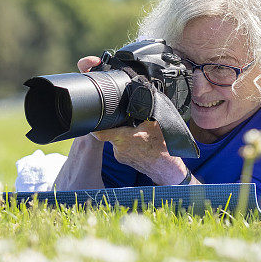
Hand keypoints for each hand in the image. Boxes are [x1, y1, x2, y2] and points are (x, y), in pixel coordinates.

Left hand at [75, 55, 188, 185]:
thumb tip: (144, 92)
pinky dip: (127, 142)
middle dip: (115, 125)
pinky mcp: (124, 160)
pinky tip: (138, 140)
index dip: (95, 125)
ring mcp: (121, 156)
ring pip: (116, 139)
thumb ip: (146, 109)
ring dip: (122, 134)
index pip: (100, 133)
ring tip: (134, 130)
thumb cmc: (162, 147)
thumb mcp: (155, 123)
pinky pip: (121, 147)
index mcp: (124, 138)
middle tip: (124, 119)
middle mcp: (119, 149)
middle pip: (109, 132)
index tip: (93, 117)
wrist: (167, 169)